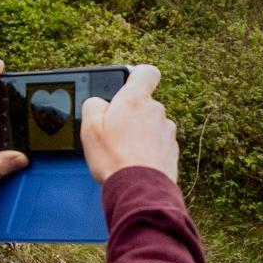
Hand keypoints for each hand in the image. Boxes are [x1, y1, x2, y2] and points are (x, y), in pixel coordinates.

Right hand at [80, 64, 177, 183]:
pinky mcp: (173, 151)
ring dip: (141, 134)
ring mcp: (167, 132)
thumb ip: (93, 105)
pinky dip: (149, 150)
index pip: (147, 72)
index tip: (129, 84)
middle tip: (115, 133)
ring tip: (124, 152)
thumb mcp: (89, 127)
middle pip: (145, 104)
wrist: (139, 189)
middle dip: (132, 115)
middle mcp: (156, 111)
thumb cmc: (114, 158)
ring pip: (152, 125)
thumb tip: (100, 103)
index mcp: (135, 100)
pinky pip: (159, 144)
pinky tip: (136, 163)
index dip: (138, 76)